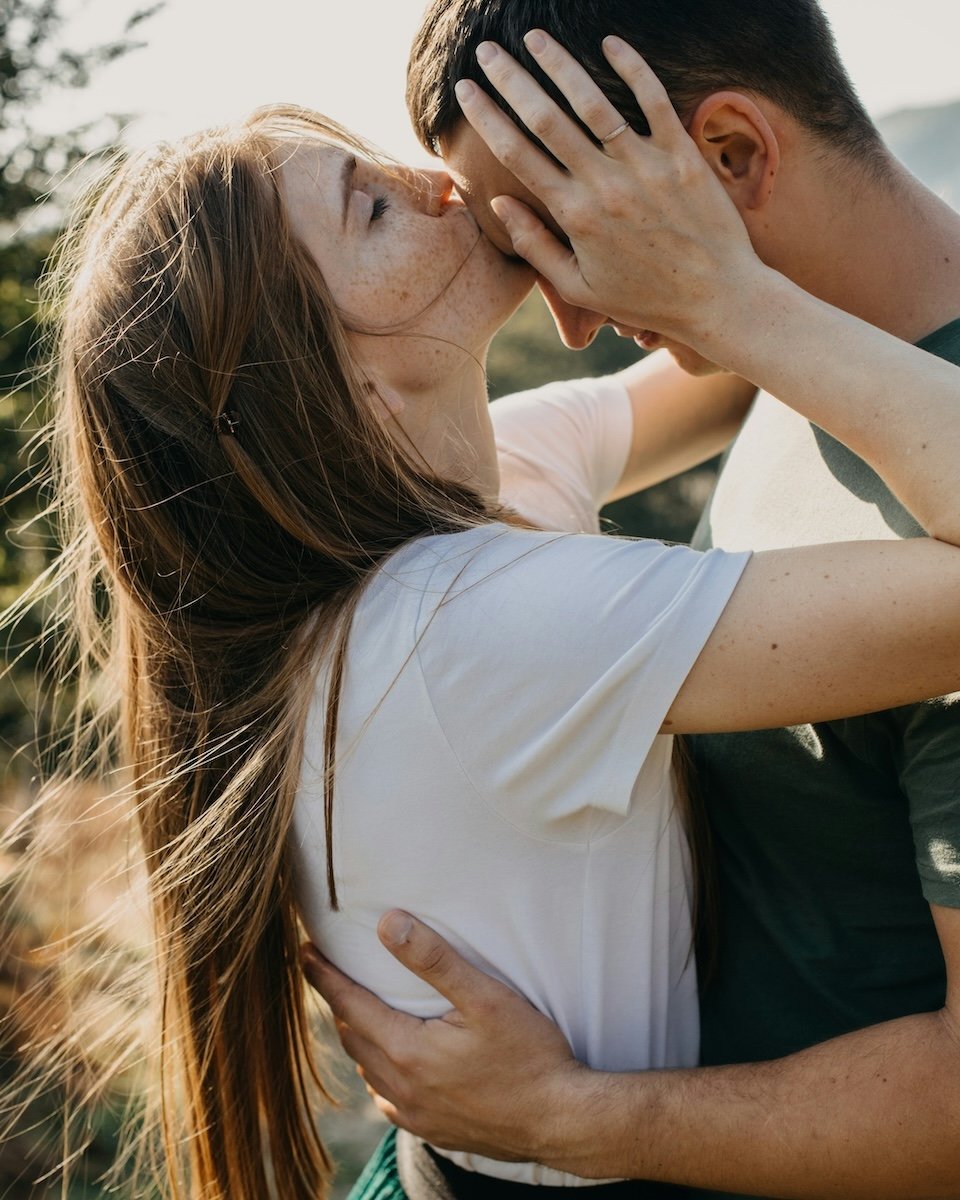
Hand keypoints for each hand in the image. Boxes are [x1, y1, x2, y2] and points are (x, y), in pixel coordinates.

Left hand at [301, 911, 590, 1165]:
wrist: (563, 1121)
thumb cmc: (530, 1055)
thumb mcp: (486, 997)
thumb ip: (434, 959)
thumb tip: (386, 923)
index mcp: (407, 1051)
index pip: (349, 1005)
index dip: (324, 976)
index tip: (303, 951)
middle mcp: (401, 1088)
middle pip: (353, 1036)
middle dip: (340, 1002)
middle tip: (329, 972)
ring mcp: (416, 1115)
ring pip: (369, 1068)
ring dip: (359, 1036)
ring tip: (359, 1009)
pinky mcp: (433, 1129)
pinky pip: (388, 1097)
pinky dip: (380, 1071)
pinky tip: (392, 1062)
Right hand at [455, 32, 761, 347]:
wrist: (717, 299)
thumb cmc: (645, 298)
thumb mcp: (579, 287)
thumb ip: (536, 247)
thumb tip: (500, 205)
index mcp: (574, 217)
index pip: (518, 155)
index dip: (487, 117)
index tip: (466, 91)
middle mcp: (605, 186)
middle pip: (545, 119)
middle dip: (510, 79)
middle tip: (485, 50)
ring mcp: (645, 167)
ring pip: (592, 102)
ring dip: (559, 63)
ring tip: (534, 36)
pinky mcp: (682, 156)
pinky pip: (653, 100)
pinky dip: (631, 67)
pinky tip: (609, 42)